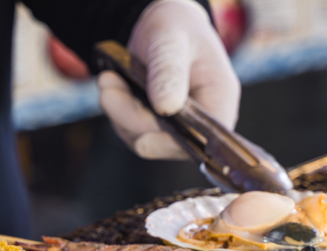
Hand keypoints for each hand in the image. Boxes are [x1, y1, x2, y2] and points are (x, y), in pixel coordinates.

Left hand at [98, 0, 240, 159]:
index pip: (202, 140)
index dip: (172, 145)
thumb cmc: (176, 29)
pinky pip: (129, 130)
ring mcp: (175, 128)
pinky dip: (116, 110)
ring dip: (119, 113)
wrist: (161, 29)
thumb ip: (169, 72)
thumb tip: (166, 108)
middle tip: (108, 90)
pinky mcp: (153, 127)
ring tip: (108, 80)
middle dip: (132, 120)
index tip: (143, 139)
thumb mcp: (172, 41)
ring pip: (141, 139)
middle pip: (164, 142)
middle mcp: (199, 123)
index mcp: (219, 102)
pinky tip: (111, 83)